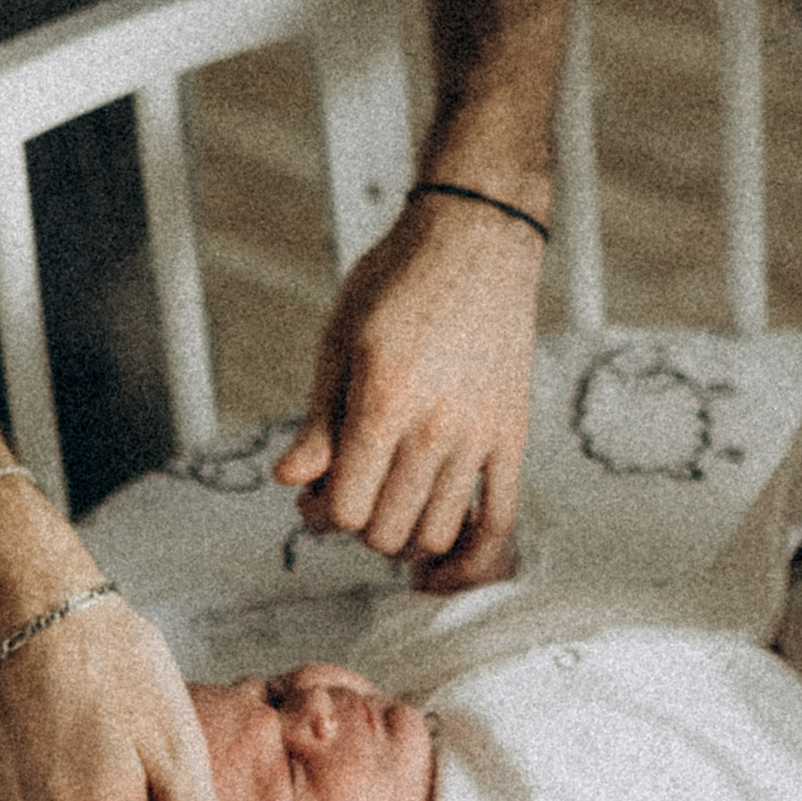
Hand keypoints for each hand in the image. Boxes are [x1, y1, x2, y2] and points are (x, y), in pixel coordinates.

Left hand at [274, 194, 538, 588]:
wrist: (475, 240)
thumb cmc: (398, 281)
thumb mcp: (338, 341)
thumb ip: (318, 421)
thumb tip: (290, 481)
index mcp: (383, 403)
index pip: (344, 509)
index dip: (319, 515)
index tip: (314, 494)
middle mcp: (435, 428)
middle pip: (386, 531)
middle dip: (356, 526)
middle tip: (348, 494)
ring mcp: (479, 436)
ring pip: (438, 534)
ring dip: (405, 538)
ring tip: (390, 507)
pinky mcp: (511, 435)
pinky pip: (500, 519)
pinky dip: (472, 556)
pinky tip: (444, 561)